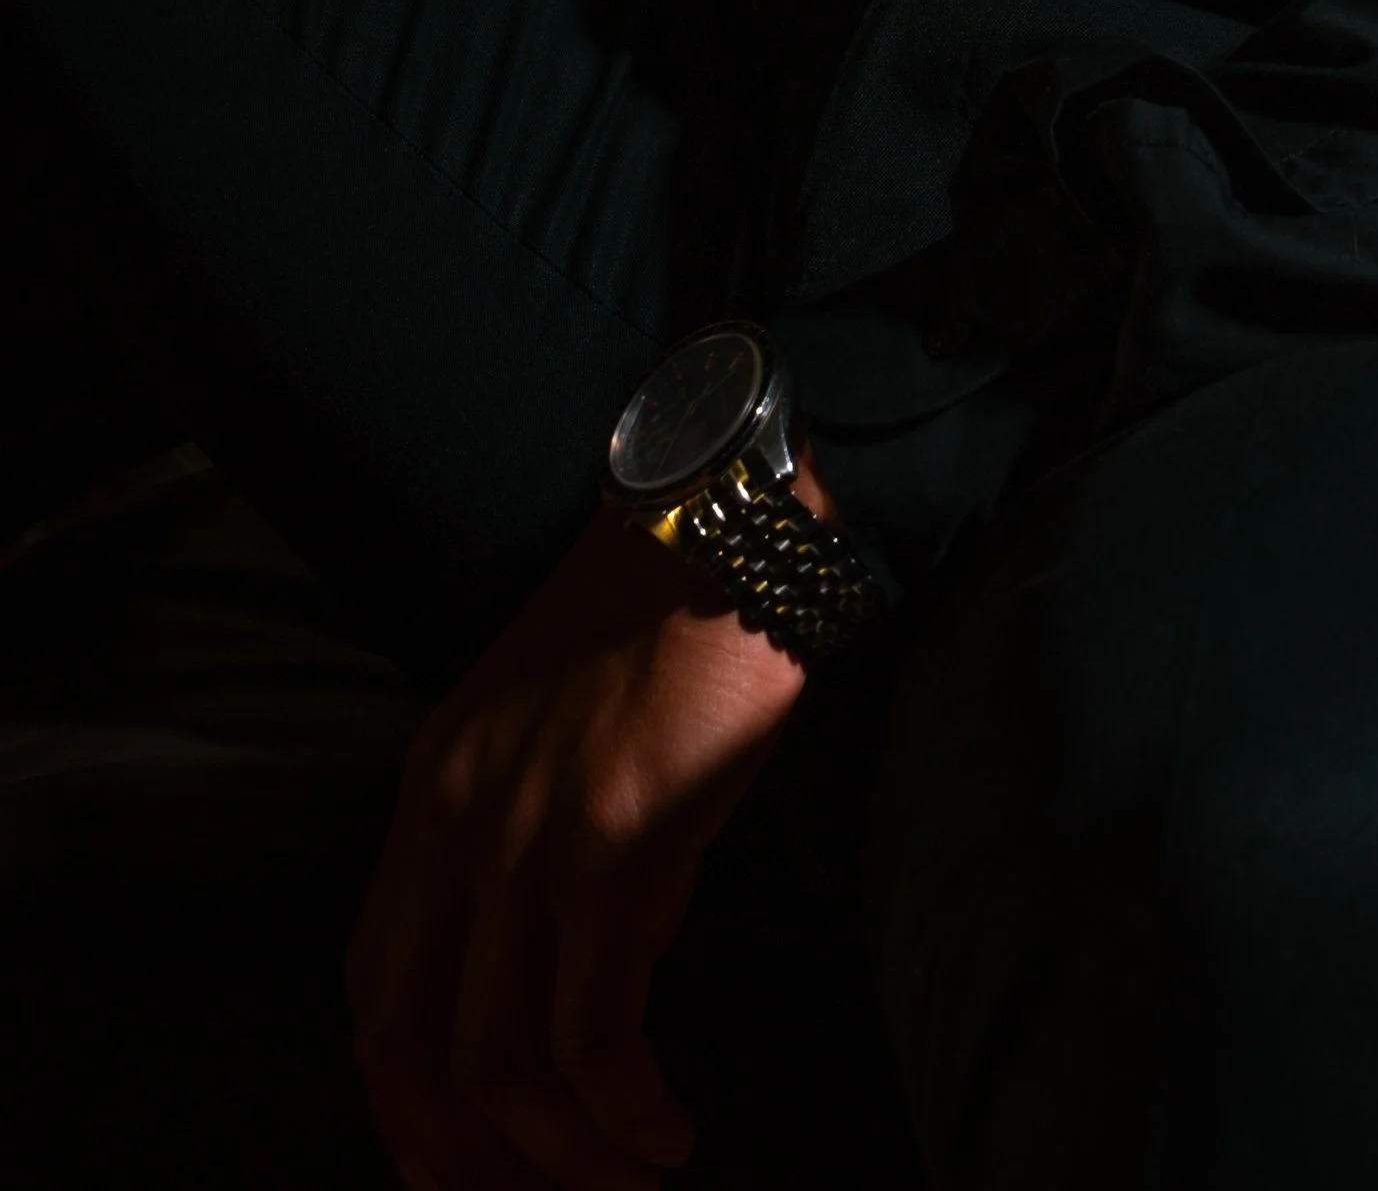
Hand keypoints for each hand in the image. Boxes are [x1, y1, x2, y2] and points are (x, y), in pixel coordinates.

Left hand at [346, 490, 815, 1186]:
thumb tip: (593, 988)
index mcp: (435, 790)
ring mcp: (529, 833)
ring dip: (566, 1162)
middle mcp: (459, 819)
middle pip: (419, 1054)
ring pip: (505, 1066)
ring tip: (632, 1180)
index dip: (400, 1105)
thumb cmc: (671, 625)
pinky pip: (596, 1032)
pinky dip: (625, 1114)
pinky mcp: (615, 841)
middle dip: (474, 1165)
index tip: (456, 1172)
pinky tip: (668, 1134)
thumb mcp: (567, 738)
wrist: (733, 523)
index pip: (373, 991)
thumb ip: (553, 856)